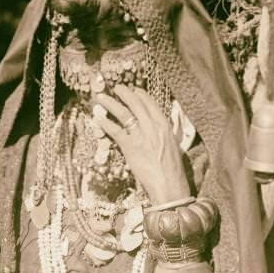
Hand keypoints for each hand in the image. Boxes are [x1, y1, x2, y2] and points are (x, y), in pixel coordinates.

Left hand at [94, 85, 190, 203]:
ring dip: (110, 103)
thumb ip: (169, 132)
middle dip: (124, 93)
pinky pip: (115, 130)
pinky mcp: (130, 146)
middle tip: (115, 87)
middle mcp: (153, 126)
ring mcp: (140, 135)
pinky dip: (105, 122)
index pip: (150, 103)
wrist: (169, 185)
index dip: (139, 94)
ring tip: (101, 97)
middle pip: (135, 104)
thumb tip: (166, 124)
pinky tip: (98, 118)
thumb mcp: (175, 145)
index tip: (133, 89)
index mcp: (165, 125)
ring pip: (123, 113)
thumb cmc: (173, 169)